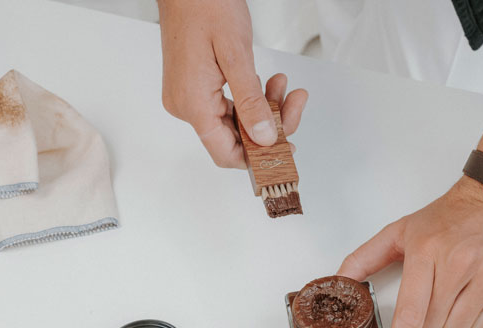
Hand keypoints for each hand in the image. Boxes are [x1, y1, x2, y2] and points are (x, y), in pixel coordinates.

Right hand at [157, 0, 307, 167]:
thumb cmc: (205, 5)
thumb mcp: (236, 54)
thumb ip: (251, 101)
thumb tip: (265, 138)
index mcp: (193, 104)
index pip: (226, 153)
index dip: (258, 158)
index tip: (286, 149)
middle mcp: (187, 105)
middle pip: (235, 137)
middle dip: (270, 124)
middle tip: (295, 101)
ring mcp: (189, 96)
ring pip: (235, 121)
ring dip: (264, 108)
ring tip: (283, 84)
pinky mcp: (195, 86)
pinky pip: (228, 105)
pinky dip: (251, 98)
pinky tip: (267, 83)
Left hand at [338, 177, 482, 327]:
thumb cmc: (449, 218)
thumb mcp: (403, 229)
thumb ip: (366, 257)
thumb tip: (338, 282)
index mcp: (426, 250)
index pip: (409, 312)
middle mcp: (458, 261)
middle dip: (427, 322)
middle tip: (436, 290)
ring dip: (452, 323)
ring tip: (459, 289)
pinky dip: (477, 319)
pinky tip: (479, 291)